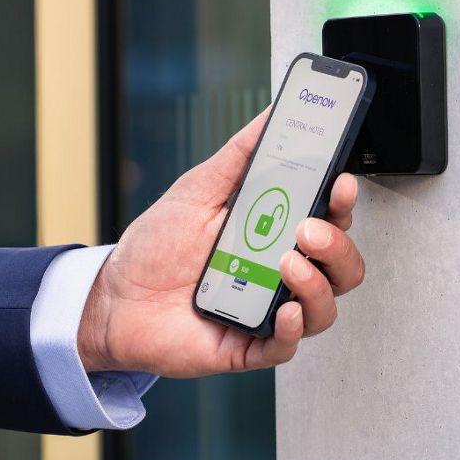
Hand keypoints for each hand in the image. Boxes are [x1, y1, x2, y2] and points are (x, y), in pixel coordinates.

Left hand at [78, 109, 365, 376]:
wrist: (116, 296)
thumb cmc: (157, 244)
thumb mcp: (198, 188)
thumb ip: (240, 155)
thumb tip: (272, 115)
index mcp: (273, 230)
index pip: (328, 217)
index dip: (343, 202)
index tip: (340, 183)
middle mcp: (278, 271)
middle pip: (340, 264)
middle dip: (337, 244)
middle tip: (309, 228)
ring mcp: (267, 308)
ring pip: (323, 306)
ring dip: (316, 283)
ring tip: (286, 262)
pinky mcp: (249, 343)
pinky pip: (286, 345)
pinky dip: (292, 328)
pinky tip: (282, 309)